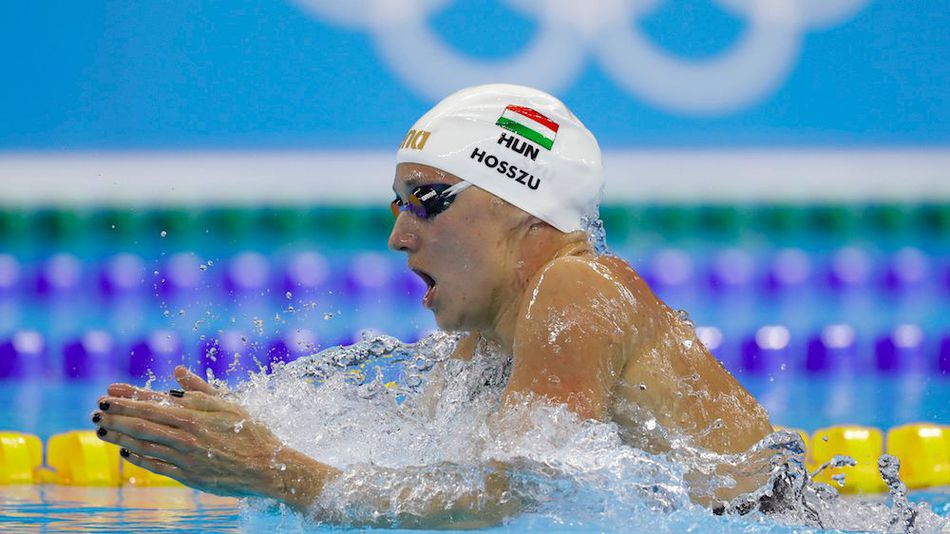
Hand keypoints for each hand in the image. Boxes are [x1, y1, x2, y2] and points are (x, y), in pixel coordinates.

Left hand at [94, 365, 334, 505]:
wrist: (267, 467)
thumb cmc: (251, 432)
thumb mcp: (228, 405)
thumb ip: (199, 389)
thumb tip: (177, 371)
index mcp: (194, 414)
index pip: (152, 402)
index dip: (127, 397)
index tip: (107, 393)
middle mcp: (185, 434)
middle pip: (141, 422)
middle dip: (116, 415)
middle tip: (96, 410)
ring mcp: (184, 456)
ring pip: (143, 443)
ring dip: (119, 435)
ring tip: (101, 429)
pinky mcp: (187, 474)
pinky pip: (155, 464)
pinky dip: (138, 458)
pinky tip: (126, 451)